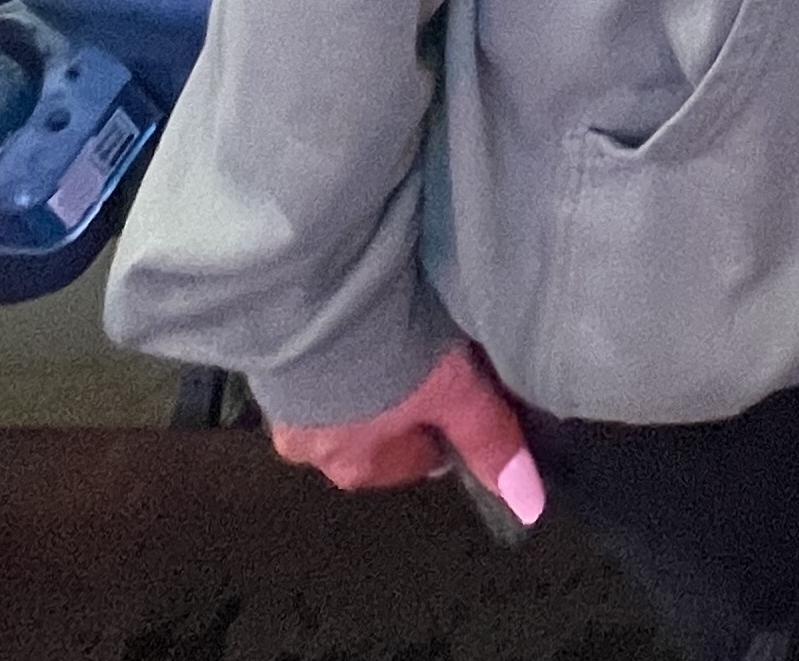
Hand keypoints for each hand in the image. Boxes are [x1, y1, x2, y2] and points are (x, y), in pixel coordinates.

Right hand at [271, 339, 543, 517]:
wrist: (311, 291)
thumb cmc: (386, 351)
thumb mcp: (454, 392)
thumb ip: (489, 441)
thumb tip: (528, 506)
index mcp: (355, 465)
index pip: (415, 460)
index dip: (445, 425)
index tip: (462, 389)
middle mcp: (311, 445)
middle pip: (374, 430)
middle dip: (400, 400)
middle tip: (428, 353)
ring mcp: (283, 402)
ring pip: (339, 396)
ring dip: (363, 371)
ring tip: (393, 326)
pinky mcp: (269, 355)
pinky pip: (310, 361)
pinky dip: (334, 345)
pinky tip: (356, 313)